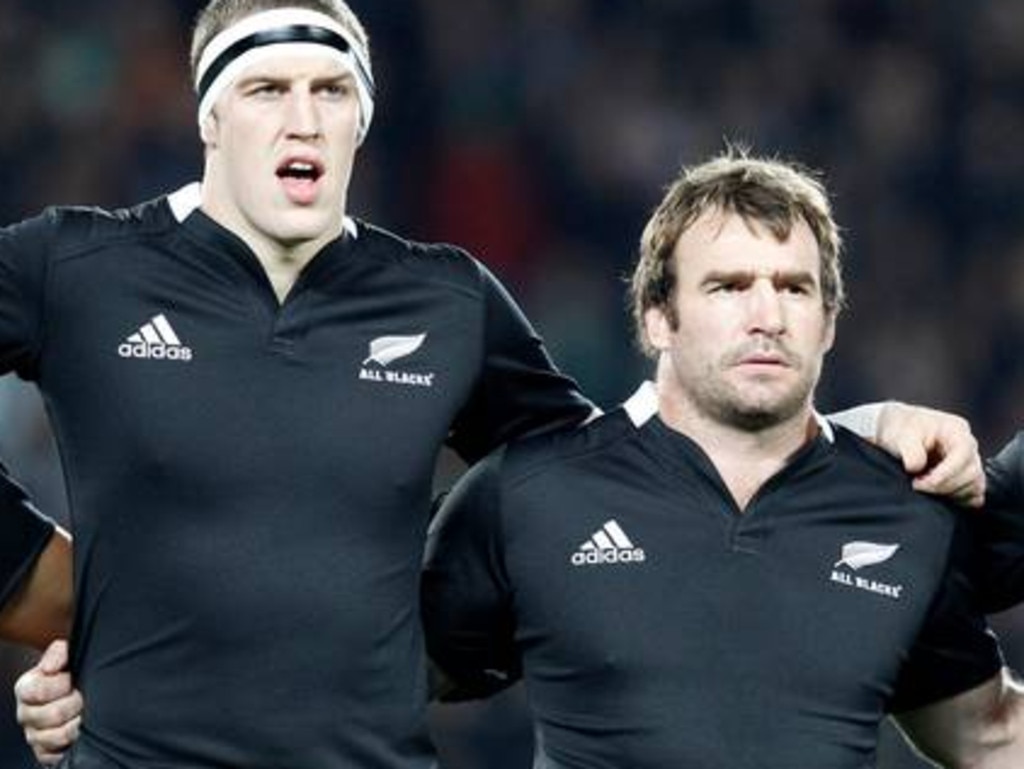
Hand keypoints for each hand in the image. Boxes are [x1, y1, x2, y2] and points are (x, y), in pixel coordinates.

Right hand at [14, 639, 82, 764]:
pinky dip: (74, 743)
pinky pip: (57, 755)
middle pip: (53, 714)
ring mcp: (34, 735)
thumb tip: (52, 666)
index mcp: (27, 688)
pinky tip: (82, 730)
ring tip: (88, 712)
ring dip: (79, 723)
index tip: (74, 679)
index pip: (38, 690)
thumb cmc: (72, 672)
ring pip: (58, 736)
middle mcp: (26, 714)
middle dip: (77, 703)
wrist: (78, 689)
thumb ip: (59, 652)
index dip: (62, 684)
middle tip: (87, 696)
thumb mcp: (66, 656)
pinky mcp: (45, 752)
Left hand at [876, 402, 983, 506]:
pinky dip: (959, 499)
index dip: (944, 474)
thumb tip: (916, 468)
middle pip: (971, 473)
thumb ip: (910, 451)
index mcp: (956, 430)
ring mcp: (969, 462)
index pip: (963, 455)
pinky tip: (938, 495)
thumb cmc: (901, 429)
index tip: (920, 482)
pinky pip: (975, 494)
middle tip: (917, 485)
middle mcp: (968, 446)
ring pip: (975, 485)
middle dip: (943, 485)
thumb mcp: (901, 435)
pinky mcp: (966, 477)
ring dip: (950, 493)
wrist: (897, 432)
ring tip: (925, 487)